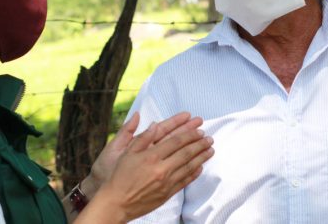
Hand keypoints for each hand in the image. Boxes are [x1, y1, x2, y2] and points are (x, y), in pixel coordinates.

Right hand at [83, 112, 213, 222]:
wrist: (117, 203)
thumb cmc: (118, 176)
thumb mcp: (126, 153)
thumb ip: (142, 138)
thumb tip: (155, 124)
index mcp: (151, 156)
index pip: (175, 141)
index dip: (189, 134)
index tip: (198, 129)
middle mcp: (161, 169)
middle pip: (185, 153)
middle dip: (199, 144)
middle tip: (209, 138)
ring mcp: (166, 182)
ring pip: (189, 167)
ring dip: (201, 157)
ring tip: (210, 150)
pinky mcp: (167, 193)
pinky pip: (185, 181)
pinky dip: (194, 173)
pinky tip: (201, 167)